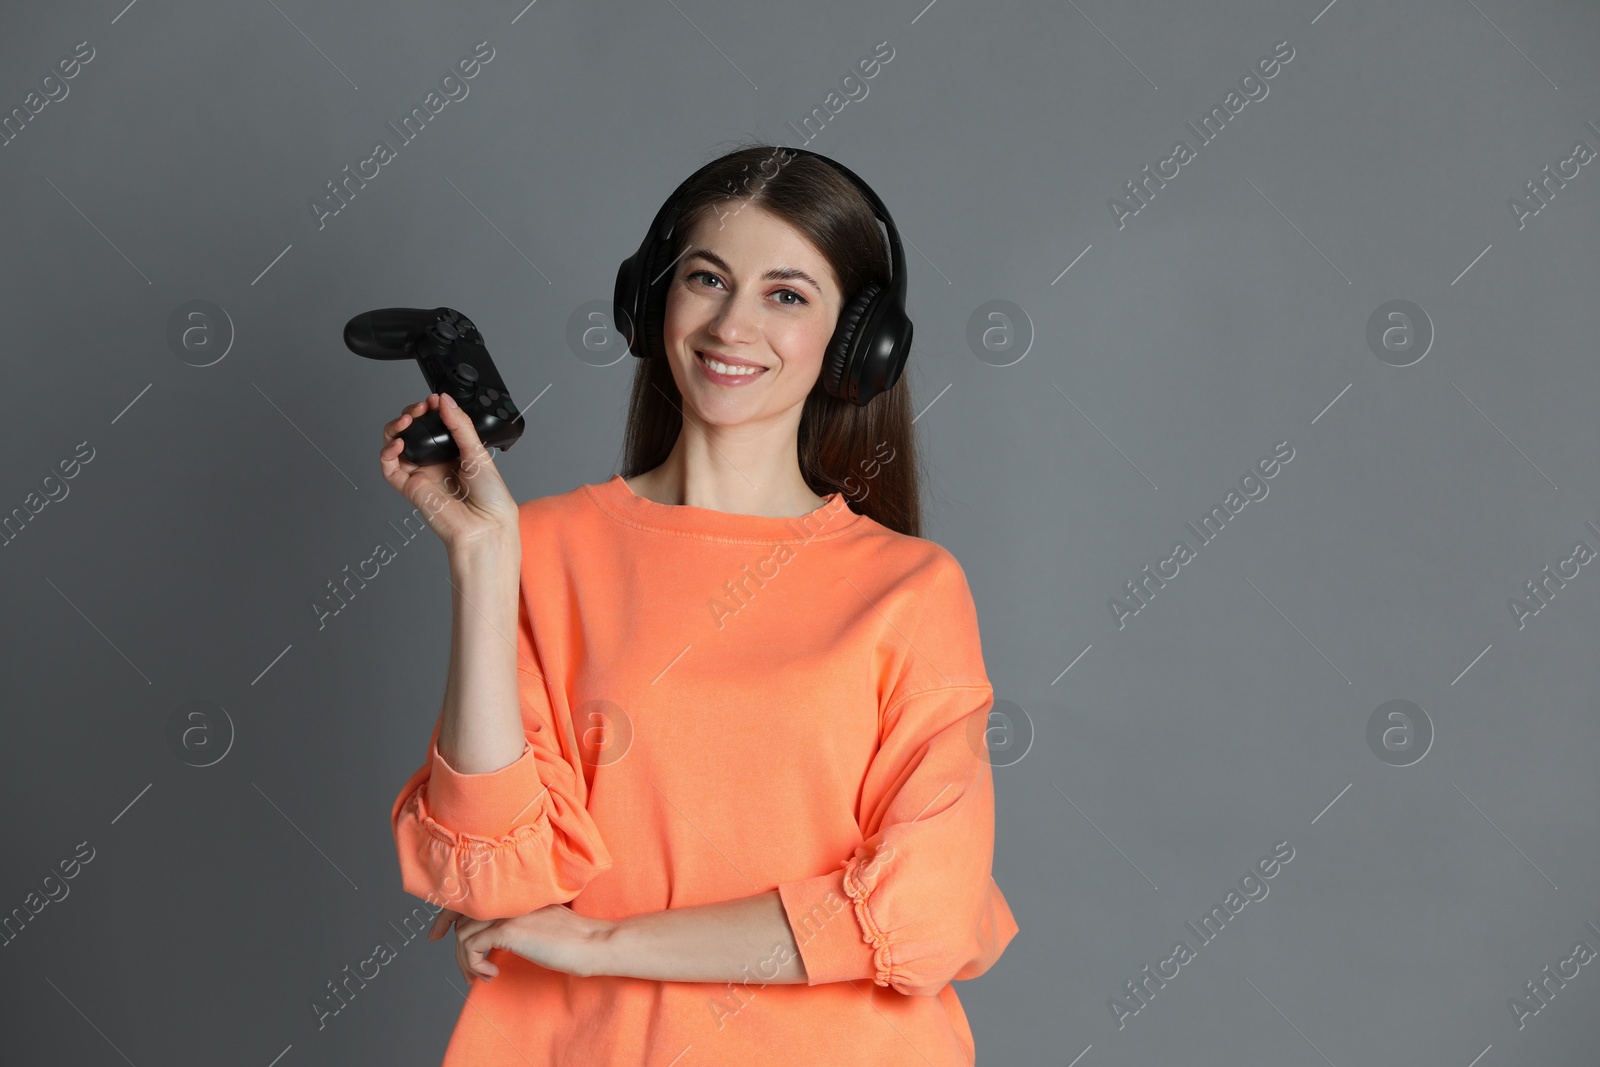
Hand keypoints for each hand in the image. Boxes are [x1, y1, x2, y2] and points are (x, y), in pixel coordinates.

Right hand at [379, 393, 519, 555]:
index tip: (434, 400)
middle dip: (412, 415)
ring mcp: (421, 474)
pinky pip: (390, 467)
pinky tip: (398, 442)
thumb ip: (460, 425)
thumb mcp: (478, 452)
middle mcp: (435, 463)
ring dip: (397, 428)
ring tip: (407, 419)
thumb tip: (446, 401)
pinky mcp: (410, 487)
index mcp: (454, 453)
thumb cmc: (490, 499)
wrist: (486, 525)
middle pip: (412, 432)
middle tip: (421, 408)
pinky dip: (388, 452)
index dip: (430, 411)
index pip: (433, 425)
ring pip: (396, 446)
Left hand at [430, 902, 615, 982]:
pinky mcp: (509, 930)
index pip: (468, 896)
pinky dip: (474, 965)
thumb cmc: (573, 939)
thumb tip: (488, 940)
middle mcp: (507, 897)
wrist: (594, 943)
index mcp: (514, 893)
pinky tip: (492, 974)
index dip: (446, 914)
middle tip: (461, 969)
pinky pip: (471, 947)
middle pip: (459, 915)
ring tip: (482, 975)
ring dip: (465, 961)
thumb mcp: (538, 923)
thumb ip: (515, 921)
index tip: (437, 934)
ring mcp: (507, 912)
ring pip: (462, 934)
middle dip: (448, 941)